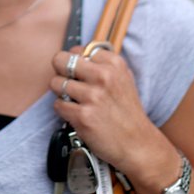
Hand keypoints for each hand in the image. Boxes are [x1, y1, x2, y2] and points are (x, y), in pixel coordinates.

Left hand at [49, 47, 176, 183]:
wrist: (137, 143)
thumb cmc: (127, 112)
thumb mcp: (123, 78)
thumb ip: (102, 64)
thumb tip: (75, 54)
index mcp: (113, 63)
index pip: (77, 50)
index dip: (74, 62)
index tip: (79, 72)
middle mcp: (103, 76)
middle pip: (61, 61)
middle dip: (60, 72)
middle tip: (67, 82)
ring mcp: (93, 96)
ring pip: (56, 83)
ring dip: (61, 93)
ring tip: (74, 100)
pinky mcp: (83, 116)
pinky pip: (58, 105)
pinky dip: (63, 110)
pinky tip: (76, 114)